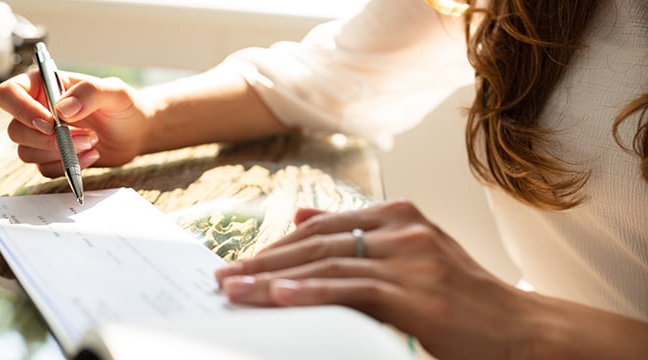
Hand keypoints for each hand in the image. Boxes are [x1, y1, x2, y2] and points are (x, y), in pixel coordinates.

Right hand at [0, 70, 152, 176]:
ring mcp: (42, 136)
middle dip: (48, 139)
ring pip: (26, 152)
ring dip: (59, 153)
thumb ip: (90, 93)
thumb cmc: (125, 106)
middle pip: (15, 130)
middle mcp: (36, 110)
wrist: (136, 132)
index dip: (21, 110)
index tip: (50, 122)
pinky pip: (44, 169)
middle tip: (84, 135)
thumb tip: (62, 109)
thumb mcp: (115, 92)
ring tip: (92, 142)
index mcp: (43, 86)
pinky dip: (67, 167)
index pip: (8, 94)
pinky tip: (92, 155)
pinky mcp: (52, 157)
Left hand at [214, 201, 538, 358]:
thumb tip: (299, 216)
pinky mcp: (419, 295)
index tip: (242, 261)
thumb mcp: (412, 255)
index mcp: (400, 216)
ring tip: (236, 290)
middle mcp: (404, 230)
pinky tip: (280, 296)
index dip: (276, 244)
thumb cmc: (465, 300)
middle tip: (226, 277)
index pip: (322, 225)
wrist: (524, 332)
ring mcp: (413, 260)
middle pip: (317, 242)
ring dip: (274, 278)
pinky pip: (354, 289)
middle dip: (266, 260)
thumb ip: (358, 234)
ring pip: (328, 263)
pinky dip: (313, 292)